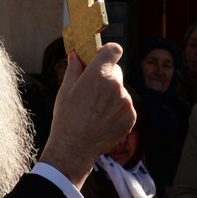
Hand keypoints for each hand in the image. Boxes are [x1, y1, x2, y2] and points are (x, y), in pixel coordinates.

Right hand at [41, 46, 136, 188]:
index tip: (100, 57)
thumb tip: (76, 55)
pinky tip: (103, 119)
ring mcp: (126, 102)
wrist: (75, 147)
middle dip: (106, 75)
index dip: (107, 52)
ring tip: (95, 110)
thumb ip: (74, 69)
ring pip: (121, 90)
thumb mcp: (65, 90)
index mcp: (98, 74)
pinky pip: (125, 106)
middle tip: (93, 89)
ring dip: (112, 95)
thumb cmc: (66, 117)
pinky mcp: (131, 116)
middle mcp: (116, 85)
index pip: (113, 50)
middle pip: (116, 71)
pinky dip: (117, 109)